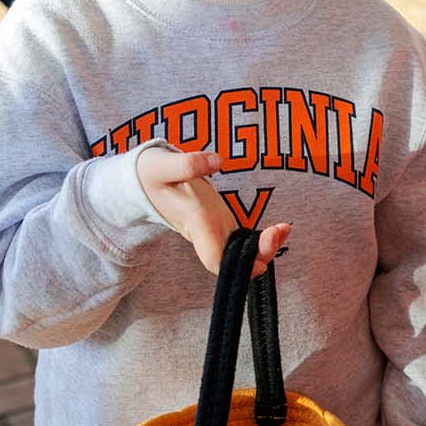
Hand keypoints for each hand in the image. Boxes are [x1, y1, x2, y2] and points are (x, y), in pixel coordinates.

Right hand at [133, 147, 290, 275]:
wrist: (140, 182)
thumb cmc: (151, 175)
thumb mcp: (161, 165)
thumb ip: (187, 163)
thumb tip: (216, 161)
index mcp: (193, 220)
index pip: (213, 256)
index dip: (236, 263)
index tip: (260, 253)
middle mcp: (205, 232)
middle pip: (232, 261)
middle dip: (260, 255)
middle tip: (281, 230)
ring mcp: (213, 230)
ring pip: (240, 253)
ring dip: (266, 248)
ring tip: (284, 228)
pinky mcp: (220, 223)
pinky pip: (243, 241)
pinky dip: (263, 239)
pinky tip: (281, 228)